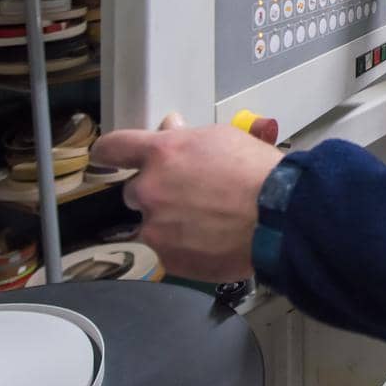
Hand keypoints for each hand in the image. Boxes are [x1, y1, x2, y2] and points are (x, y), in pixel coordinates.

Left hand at [92, 113, 284, 282]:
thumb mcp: (222, 138)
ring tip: (209, 222)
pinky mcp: (169, 258)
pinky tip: (212, 240)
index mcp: (161, 154)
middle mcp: (150, 190)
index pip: (114, 148)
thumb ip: (186, 137)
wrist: (279, 216)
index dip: (108, 152)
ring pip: (153, 224)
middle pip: (135, 191)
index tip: (106, 156)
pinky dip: (185, 247)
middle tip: (191, 195)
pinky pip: (168, 250)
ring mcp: (157, 228)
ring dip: (171, 222)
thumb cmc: (257, 173)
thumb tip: (170, 127)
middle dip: (156, 193)